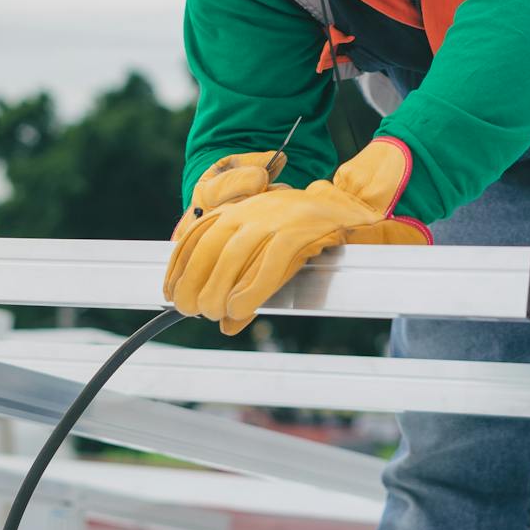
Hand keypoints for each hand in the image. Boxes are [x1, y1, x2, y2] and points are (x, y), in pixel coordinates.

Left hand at [163, 138, 430, 334]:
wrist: (361, 208)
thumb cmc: (313, 233)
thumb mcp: (272, 252)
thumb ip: (247, 282)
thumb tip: (226, 321)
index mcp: (243, 209)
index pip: (197, 235)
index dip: (178, 266)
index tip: (169, 294)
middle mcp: (255, 209)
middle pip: (210, 247)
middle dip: (195, 282)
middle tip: (194, 310)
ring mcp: (278, 217)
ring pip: (234, 254)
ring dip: (218, 288)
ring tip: (214, 312)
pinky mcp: (302, 230)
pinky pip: (270, 261)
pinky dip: (252, 288)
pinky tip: (240, 310)